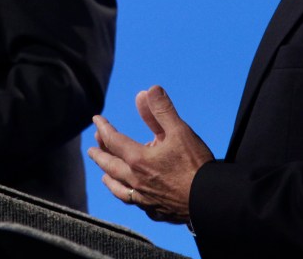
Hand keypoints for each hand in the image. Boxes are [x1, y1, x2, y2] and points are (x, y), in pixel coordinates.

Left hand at [87, 85, 213, 222]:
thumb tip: (148, 90)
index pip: (113, 140)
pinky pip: (135, 203)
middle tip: (92, 148)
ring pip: (119, 189)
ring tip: (104, 175)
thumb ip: (161, 110)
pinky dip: (128, 196)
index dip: (103, 128)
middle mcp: (136, 180)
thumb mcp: (179, 131)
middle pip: (110, 166)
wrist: (210, 200)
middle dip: (99, 155)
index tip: (96, 120)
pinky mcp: (155, 211)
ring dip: (109, 179)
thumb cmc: (195, 164)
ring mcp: (144, 199)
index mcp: (138, 159)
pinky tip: (132, 196)